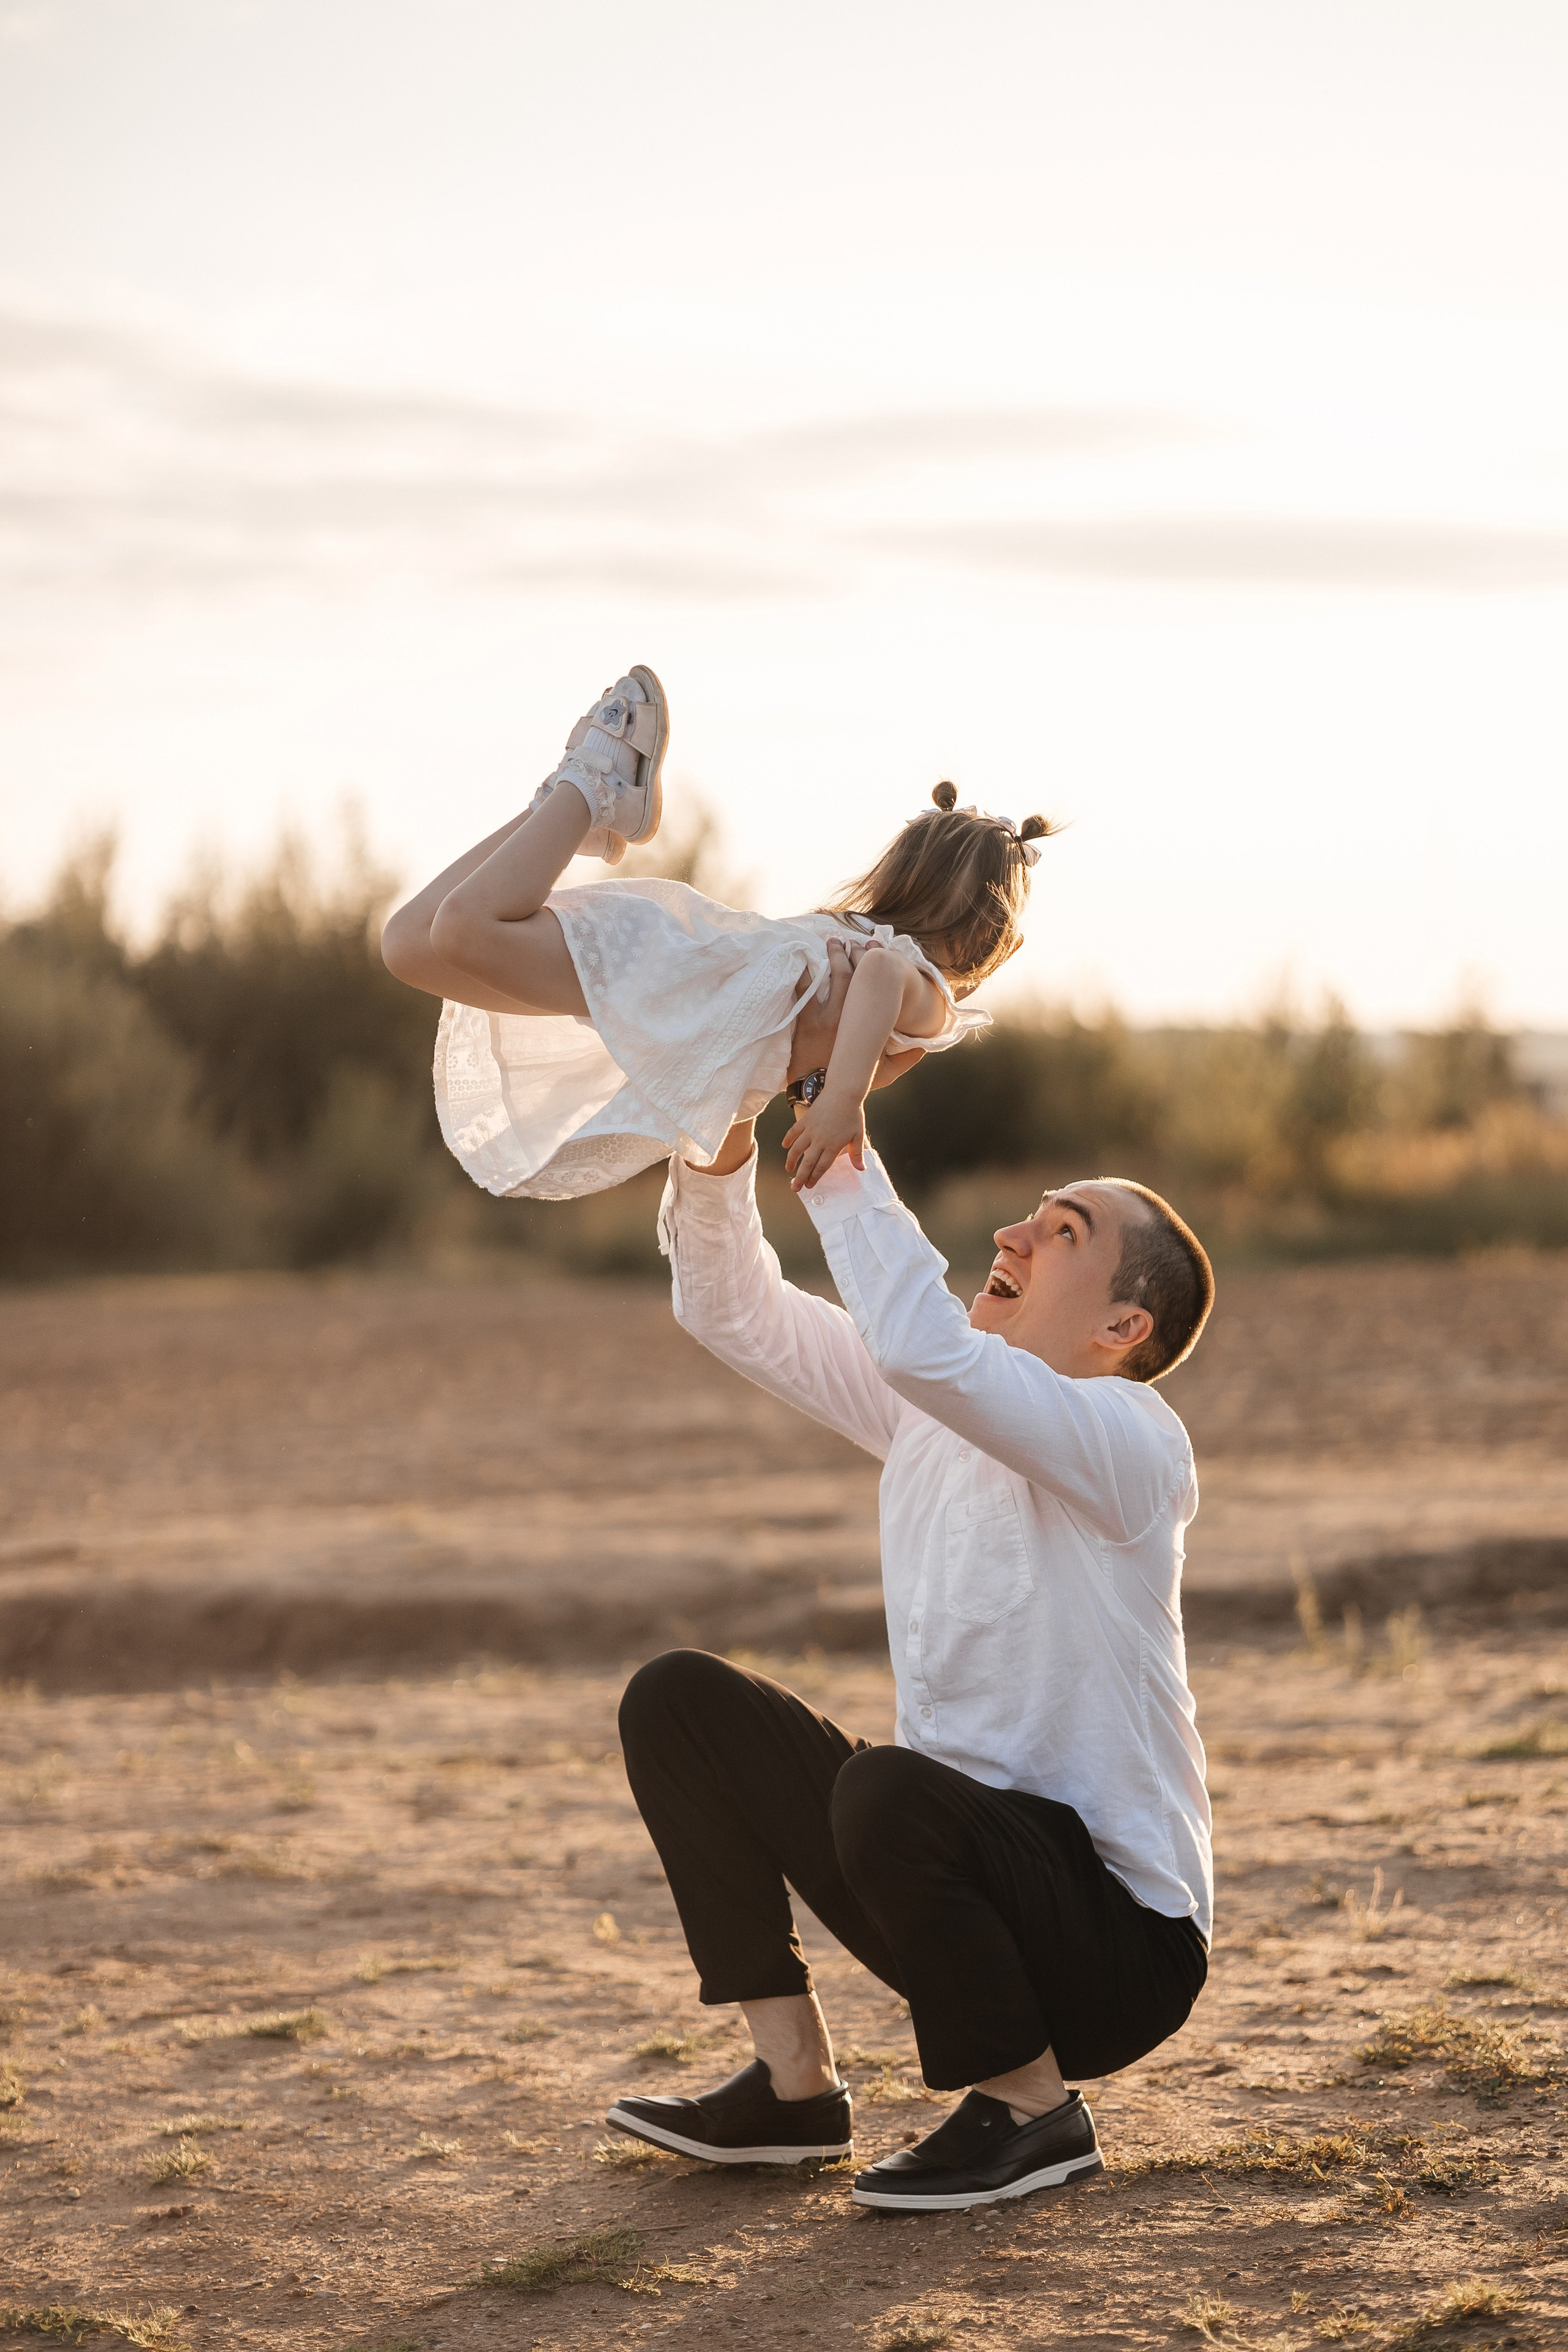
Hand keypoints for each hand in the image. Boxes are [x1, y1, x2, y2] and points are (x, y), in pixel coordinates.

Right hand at [782, 1087, 866, 1191]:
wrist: (844, 1092)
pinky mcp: (805, 1119)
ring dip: (791, 1161)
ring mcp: (811, 1129)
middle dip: (800, 1177)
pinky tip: (785, 1146)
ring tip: (788, 1169)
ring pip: (797, 1149)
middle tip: (795, 1188)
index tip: (809, 1185)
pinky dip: (788, 1139)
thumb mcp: (858, 1134)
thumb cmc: (853, 1113)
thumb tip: (861, 1169)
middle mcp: (820, 1140)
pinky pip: (794, 1132)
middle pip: (808, 1162)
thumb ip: (857, 1153)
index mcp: (833, 1146)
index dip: (815, 1177)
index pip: (822, 1166)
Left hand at [788, 939, 925, 1093]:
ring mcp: (823, 1015)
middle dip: (851, 952)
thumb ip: (905, 1061)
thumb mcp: (884, 1073)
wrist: (816, 1093)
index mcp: (866, 1023)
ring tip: (831, 942)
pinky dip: (804, 973)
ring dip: (831, 956)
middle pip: (850, 972)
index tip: (874, 946)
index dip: (873, 961)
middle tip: (849, 939)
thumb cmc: (850, 1084)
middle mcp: (846, 1013)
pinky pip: (803, 989)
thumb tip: (924, 1049)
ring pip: (827, 976)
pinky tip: (804, 960)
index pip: (872, 984)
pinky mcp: (804, 1020)